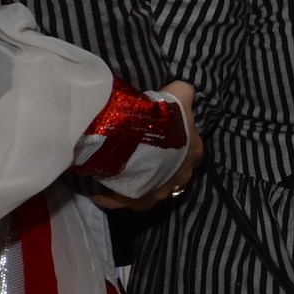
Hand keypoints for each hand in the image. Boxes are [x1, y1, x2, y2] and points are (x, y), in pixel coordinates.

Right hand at [93, 82, 202, 211]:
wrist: (138, 138)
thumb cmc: (162, 117)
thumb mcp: (177, 95)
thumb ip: (183, 92)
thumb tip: (184, 90)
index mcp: (193, 153)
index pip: (192, 153)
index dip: (179, 147)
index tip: (165, 141)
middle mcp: (180, 178)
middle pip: (171, 176)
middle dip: (160, 170)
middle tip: (141, 158)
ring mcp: (159, 194)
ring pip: (148, 192)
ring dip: (137, 184)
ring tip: (120, 173)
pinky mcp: (137, 203)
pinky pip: (120, 201)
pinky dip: (109, 195)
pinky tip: (99, 186)